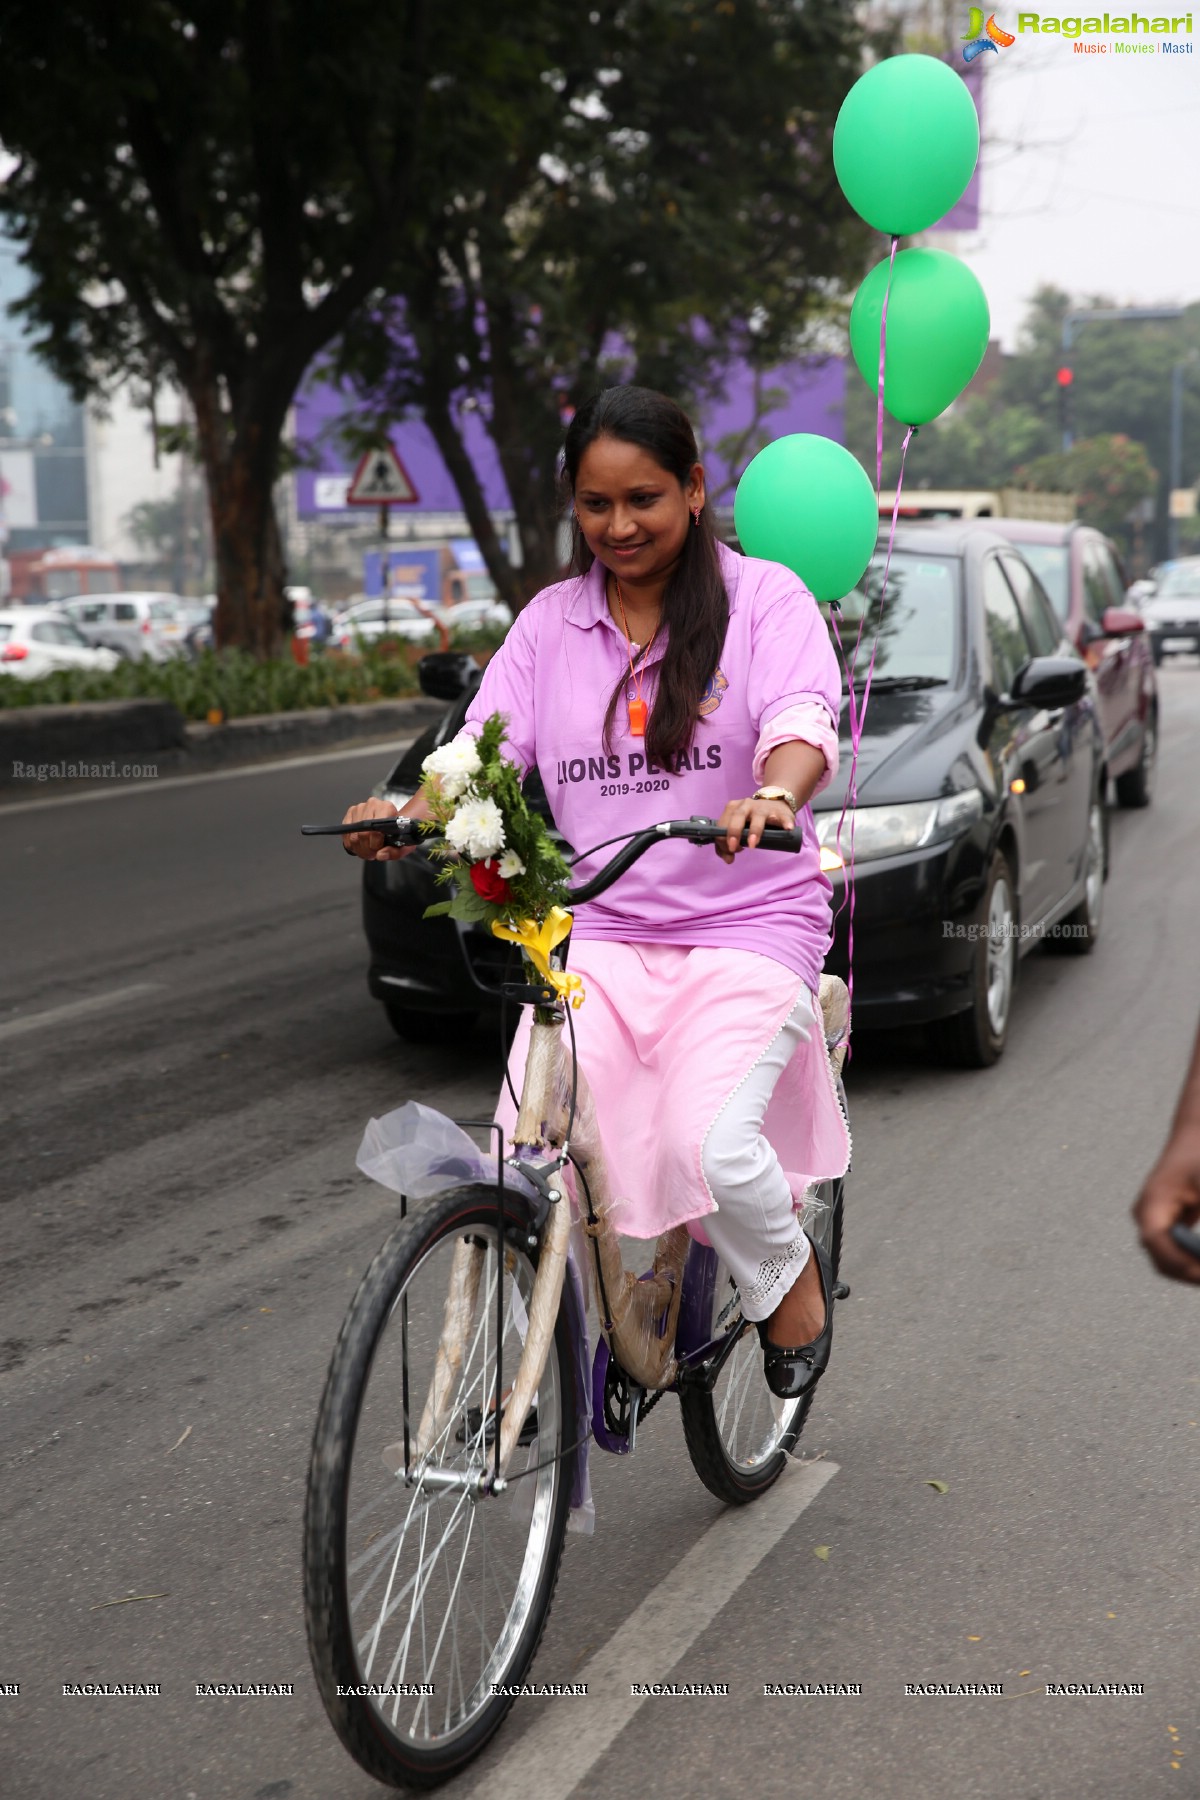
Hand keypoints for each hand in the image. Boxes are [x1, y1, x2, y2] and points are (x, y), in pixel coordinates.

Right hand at [340, 798, 411, 861]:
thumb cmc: (399, 832)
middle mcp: (372, 804)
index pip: (375, 830)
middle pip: (362, 834)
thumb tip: (380, 855)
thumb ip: (394, 852)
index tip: (378, 850)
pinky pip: (345, 833)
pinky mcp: (351, 812)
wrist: (395, 822)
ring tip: (366, 851)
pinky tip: (359, 845)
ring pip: (352, 835)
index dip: (375, 845)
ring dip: (358, 848)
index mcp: (387, 808)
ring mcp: (360, 807)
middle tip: (371, 854)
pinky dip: (350, 843)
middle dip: (366, 849)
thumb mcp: (404, 845)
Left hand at [714, 795, 795, 864]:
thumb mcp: (739, 829)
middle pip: (737, 816)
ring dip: (755, 831)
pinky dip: (785, 823)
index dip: (723, 839)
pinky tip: (788, 829)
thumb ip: (729, 845)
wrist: (775, 802)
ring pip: (758, 818)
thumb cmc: (752, 819)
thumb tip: (728, 859)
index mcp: (733, 809)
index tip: (730, 850)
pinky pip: (783, 818)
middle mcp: (746, 805)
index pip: (723, 823)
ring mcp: (764, 808)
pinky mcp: (780, 812)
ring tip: (753, 844)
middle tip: (733, 847)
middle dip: (733, 831)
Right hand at [1132, 1126, 1199, 1282]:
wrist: (1194, 1135)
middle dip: (1188, 1272)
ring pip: (1168, 1260)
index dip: (1179, 1262)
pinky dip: (1193, 1261)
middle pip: (1161, 1259)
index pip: (1155, 1241)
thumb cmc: (1198, 1157)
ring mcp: (1155, 1221)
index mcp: (1151, 1203)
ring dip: (1190, 1270)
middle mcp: (1147, 1215)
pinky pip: (1176, 1253)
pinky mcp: (1168, 1223)